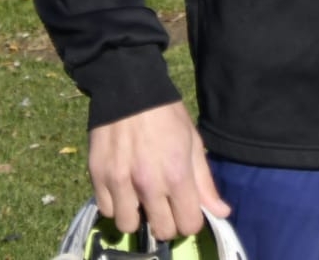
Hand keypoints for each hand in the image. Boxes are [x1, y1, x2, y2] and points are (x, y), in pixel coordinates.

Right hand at [88, 101, 229, 240]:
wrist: (129, 88)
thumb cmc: (166, 114)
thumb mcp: (193, 142)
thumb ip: (205, 182)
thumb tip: (221, 213)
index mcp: (177, 174)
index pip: (188, 225)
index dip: (190, 220)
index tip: (186, 209)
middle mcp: (148, 183)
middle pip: (161, 231)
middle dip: (167, 222)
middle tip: (164, 205)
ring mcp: (120, 182)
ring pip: (128, 226)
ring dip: (137, 216)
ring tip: (140, 197)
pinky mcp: (98, 176)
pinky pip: (106, 210)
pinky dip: (115, 204)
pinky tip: (123, 187)